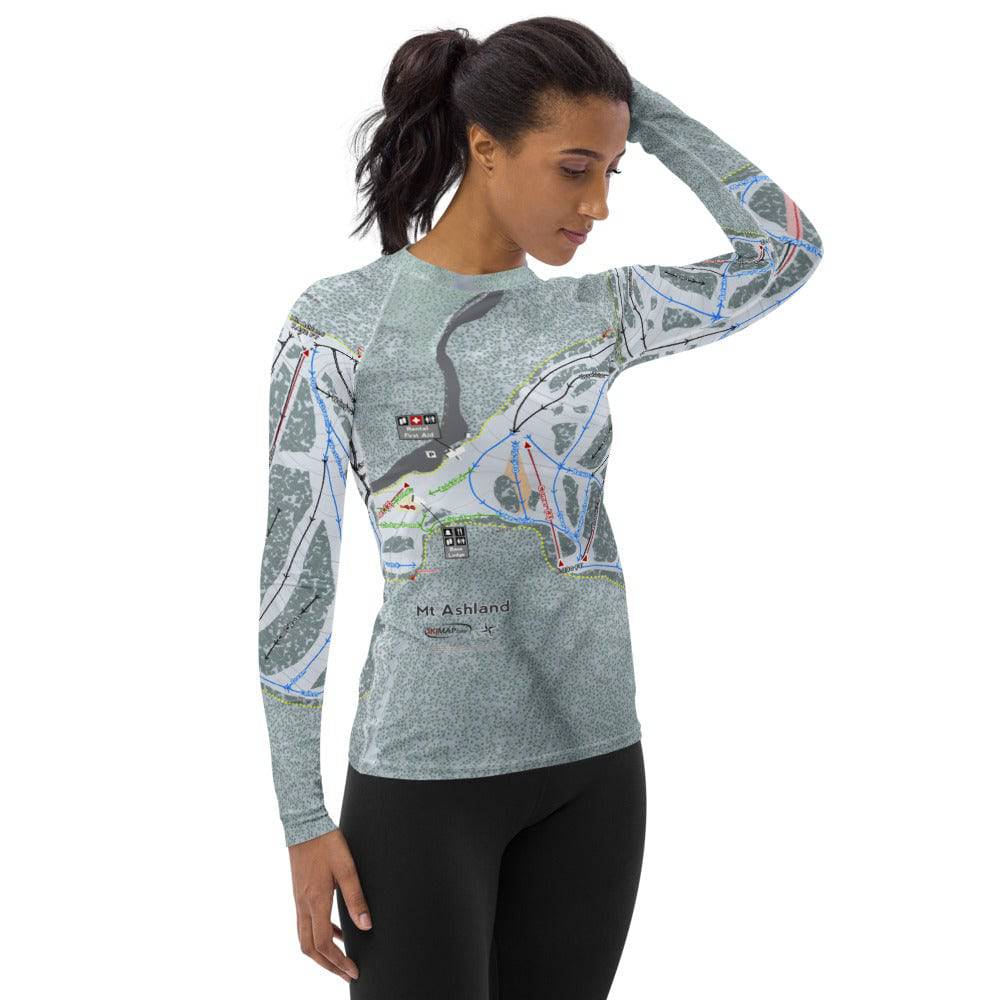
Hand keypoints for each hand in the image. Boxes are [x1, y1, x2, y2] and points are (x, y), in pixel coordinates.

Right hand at [288, 828, 372, 982]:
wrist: (304, 825)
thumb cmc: (326, 843)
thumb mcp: (346, 868)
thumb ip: (356, 898)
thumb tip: (366, 925)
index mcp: (315, 902)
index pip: (323, 945)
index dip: (338, 962)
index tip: (353, 971)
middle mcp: (303, 905)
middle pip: (310, 949)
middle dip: (328, 966)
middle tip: (346, 974)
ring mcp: (299, 900)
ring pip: (305, 938)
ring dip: (322, 953)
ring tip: (341, 959)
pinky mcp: (300, 893)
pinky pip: (306, 923)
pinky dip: (320, 934)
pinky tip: (336, 931)